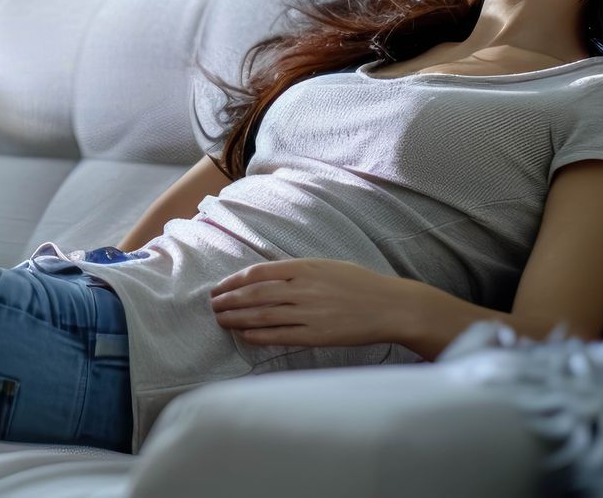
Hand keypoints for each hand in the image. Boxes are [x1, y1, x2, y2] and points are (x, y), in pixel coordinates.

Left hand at [209, 257, 424, 348]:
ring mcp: (309, 313)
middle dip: (228, 300)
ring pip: (262, 315)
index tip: (220, 287)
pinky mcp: (317, 335)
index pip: (258, 273)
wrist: (390, 306)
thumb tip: (267, 277)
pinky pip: (280, 336)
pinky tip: (244, 336)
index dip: (234, 281)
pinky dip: (258, 336)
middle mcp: (303, 288)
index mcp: (305, 267)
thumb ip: (298, 270)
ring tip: (221, 320)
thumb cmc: (360, 284)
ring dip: (237, 318)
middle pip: (254, 294)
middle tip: (212, 305)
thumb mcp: (327, 266)